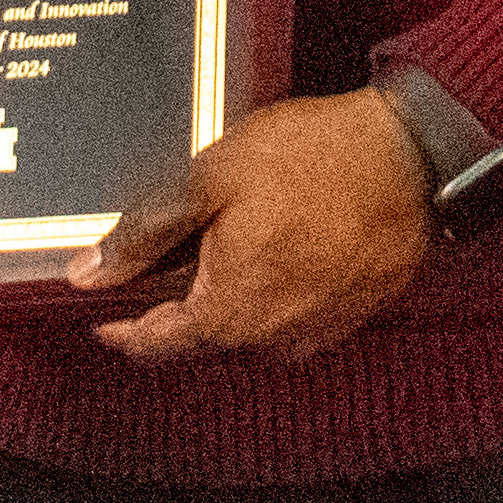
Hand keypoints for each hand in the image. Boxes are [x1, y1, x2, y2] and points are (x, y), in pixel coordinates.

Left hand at [78, 85, 431, 367]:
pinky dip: (266, 288)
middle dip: (173, 302)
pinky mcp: (349, 313)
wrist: (415, 158)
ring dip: (224, 294)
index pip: (153, 344)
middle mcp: (270, 342)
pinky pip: (287, 312)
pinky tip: (269, 243)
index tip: (99, 312)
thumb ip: (145, 233)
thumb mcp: (211, 180)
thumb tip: (87, 274)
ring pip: (245, 324)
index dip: (118, 329)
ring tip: (217, 240)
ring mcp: (315, 331)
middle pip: (199, 335)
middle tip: (156, 259)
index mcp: (227, 317)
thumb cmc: (312, 161)